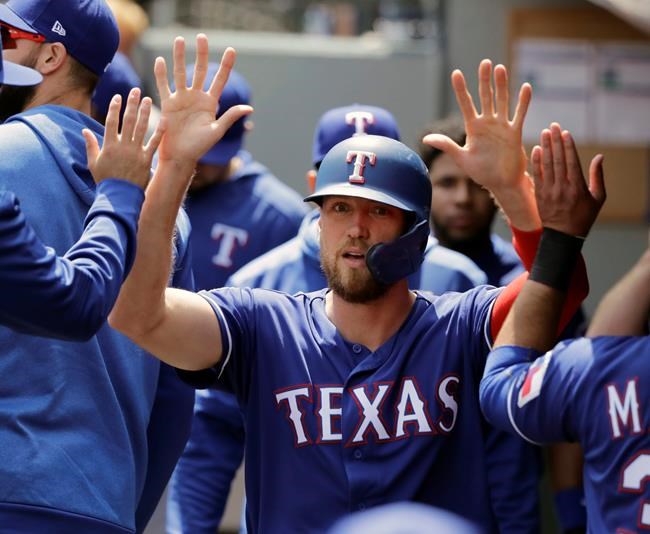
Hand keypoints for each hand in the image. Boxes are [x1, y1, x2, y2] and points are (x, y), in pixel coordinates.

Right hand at [83, 88, 164, 188]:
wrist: (119, 197)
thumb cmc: (105, 181)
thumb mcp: (94, 163)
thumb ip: (91, 145)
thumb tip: (84, 130)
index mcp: (109, 145)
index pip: (111, 121)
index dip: (114, 107)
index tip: (118, 97)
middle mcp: (123, 146)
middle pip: (128, 120)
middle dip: (132, 104)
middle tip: (136, 91)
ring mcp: (135, 152)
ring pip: (141, 128)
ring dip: (145, 112)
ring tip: (148, 100)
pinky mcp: (146, 160)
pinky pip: (154, 143)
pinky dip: (160, 132)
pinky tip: (165, 121)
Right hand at [154, 34, 252, 164]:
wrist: (181, 156)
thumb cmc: (200, 147)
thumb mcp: (217, 131)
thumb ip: (230, 117)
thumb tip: (249, 108)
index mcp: (210, 103)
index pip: (220, 80)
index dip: (226, 66)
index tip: (232, 50)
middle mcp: (196, 97)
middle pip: (200, 71)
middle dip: (201, 54)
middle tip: (202, 37)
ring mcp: (182, 99)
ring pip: (181, 74)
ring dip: (179, 57)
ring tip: (179, 40)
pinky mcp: (168, 104)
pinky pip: (164, 86)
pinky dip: (161, 74)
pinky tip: (160, 60)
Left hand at [422, 60, 530, 192]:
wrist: (500, 183)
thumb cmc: (481, 172)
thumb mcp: (462, 158)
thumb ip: (447, 146)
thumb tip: (426, 138)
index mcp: (473, 128)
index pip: (466, 104)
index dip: (461, 89)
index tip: (456, 73)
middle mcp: (487, 123)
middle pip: (485, 97)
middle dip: (484, 80)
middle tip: (484, 63)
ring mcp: (502, 126)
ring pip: (502, 101)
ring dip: (502, 85)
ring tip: (500, 68)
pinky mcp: (514, 133)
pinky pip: (519, 114)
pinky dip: (522, 102)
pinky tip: (524, 87)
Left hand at [531, 123, 605, 236]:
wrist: (563, 236)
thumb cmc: (584, 216)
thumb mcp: (598, 198)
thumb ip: (598, 176)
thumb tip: (599, 157)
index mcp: (578, 188)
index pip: (572, 162)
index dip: (568, 146)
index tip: (565, 133)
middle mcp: (562, 188)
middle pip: (558, 160)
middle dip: (555, 142)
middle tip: (553, 126)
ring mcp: (549, 192)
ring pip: (547, 166)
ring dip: (545, 147)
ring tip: (544, 133)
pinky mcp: (539, 195)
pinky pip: (537, 176)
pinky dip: (536, 162)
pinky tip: (536, 149)